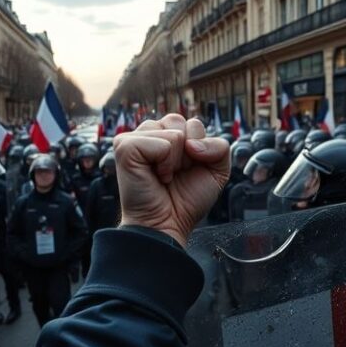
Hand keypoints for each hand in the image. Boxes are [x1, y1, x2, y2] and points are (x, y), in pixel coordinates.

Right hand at [114, 114, 229, 246]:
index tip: (185, 171)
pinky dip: (165, 164)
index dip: (198, 150)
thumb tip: (191, 142)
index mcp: (166, 135)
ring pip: (174, 131)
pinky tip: (155, 176)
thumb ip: (220, 146)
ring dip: (176, 160)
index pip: (192, 123)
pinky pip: (163, 143)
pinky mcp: (125, 147)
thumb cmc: (186, 201)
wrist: (167, 225)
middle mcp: (149, 134)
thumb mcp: (216, 171)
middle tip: (174, 173)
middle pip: (180, 120)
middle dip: (187, 151)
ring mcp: (134, 139)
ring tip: (163, 175)